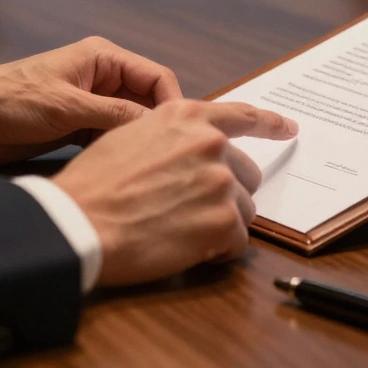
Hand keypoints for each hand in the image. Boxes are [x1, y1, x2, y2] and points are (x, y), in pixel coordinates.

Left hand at [0, 37, 182, 164]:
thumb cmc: (11, 102)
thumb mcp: (67, 107)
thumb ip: (116, 114)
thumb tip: (159, 128)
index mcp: (103, 58)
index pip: (157, 77)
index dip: (175, 104)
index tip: (182, 135)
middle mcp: (104, 77)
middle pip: (150, 100)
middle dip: (161, 125)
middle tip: (174, 156)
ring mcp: (93, 102)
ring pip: (134, 122)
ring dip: (141, 141)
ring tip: (155, 165)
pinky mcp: (81, 125)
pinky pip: (114, 136)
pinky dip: (122, 150)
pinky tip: (128, 168)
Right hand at [52, 100, 297, 285]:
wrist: (79, 222)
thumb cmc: (94, 185)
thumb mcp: (129, 137)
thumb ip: (171, 138)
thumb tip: (189, 152)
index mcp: (186, 117)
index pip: (241, 115)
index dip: (269, 123)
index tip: (288, 128)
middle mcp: (210, 143)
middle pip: (246, 173)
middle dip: (227, 193)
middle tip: (192, 211)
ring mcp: (220, 182)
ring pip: (244, 210)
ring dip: (221, 224)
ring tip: (180, 232)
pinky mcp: (223, 221)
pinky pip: (237, 243)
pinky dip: (217, 252)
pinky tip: (187, 251)